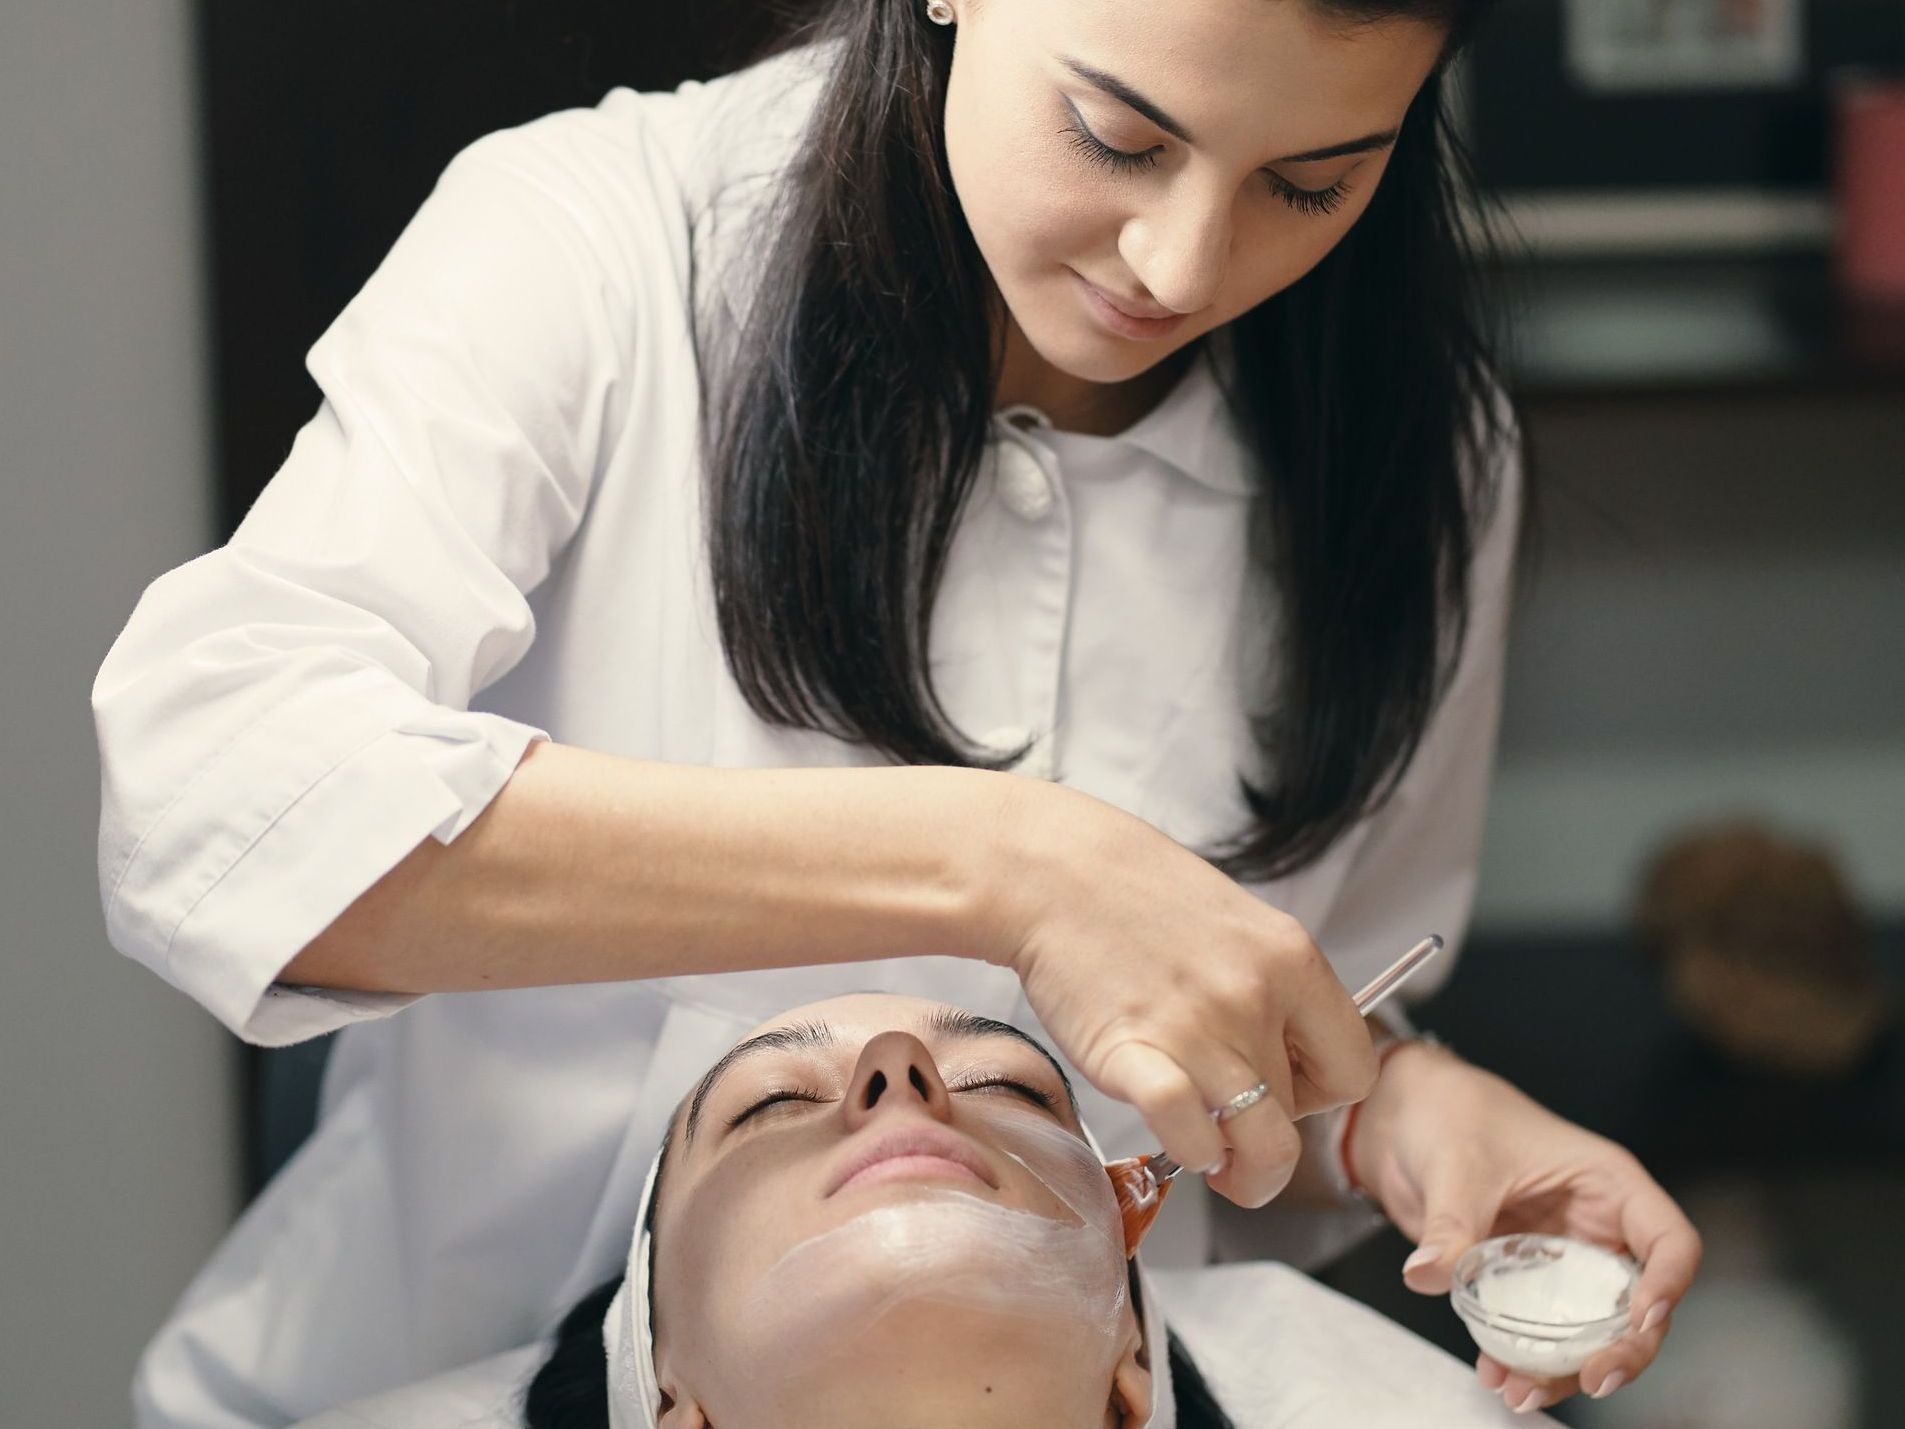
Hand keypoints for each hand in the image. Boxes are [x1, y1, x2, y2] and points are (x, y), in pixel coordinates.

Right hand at [977, 779, 1378, 1208]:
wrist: (1052, 872)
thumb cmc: (1134, 894)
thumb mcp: (1236, 925)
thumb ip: (1271, 989)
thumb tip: (1286, 1059)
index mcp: (1291, 960)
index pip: (1355, 1070)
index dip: (1319, 1092)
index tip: (1284, 1086)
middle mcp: (1254, 997)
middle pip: (1300, 1114)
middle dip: (1266, 1126)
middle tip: (1230, 1116)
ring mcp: (1197, 1029)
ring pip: (1262, 1147)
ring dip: (1239, 1167)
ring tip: (1212, 1154)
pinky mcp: (1135, 1056)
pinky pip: (1190, 1138)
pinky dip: (1188, 1153)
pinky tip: (1171, 1134)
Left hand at [1349, 1042, 1702, 1414]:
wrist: (1403, 1116)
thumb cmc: (1450, 1112)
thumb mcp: (1455, 1163)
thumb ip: (1450, 1223)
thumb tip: (1429, 1273)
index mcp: (1606, 1184)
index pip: (1669, 1240)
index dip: (1668, 1284)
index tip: (1638, 1320)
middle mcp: (1596, 1226)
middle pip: (1639, 1302)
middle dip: (1622, 1349)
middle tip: (1589, 1379)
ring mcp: (1563, 1258)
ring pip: (1591, 1329)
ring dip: (1565, 1367)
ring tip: (1520, 1391)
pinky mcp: (1526, 1281)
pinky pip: (1541, 1331)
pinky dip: (1525, 1359)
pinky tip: (1495, 1375)